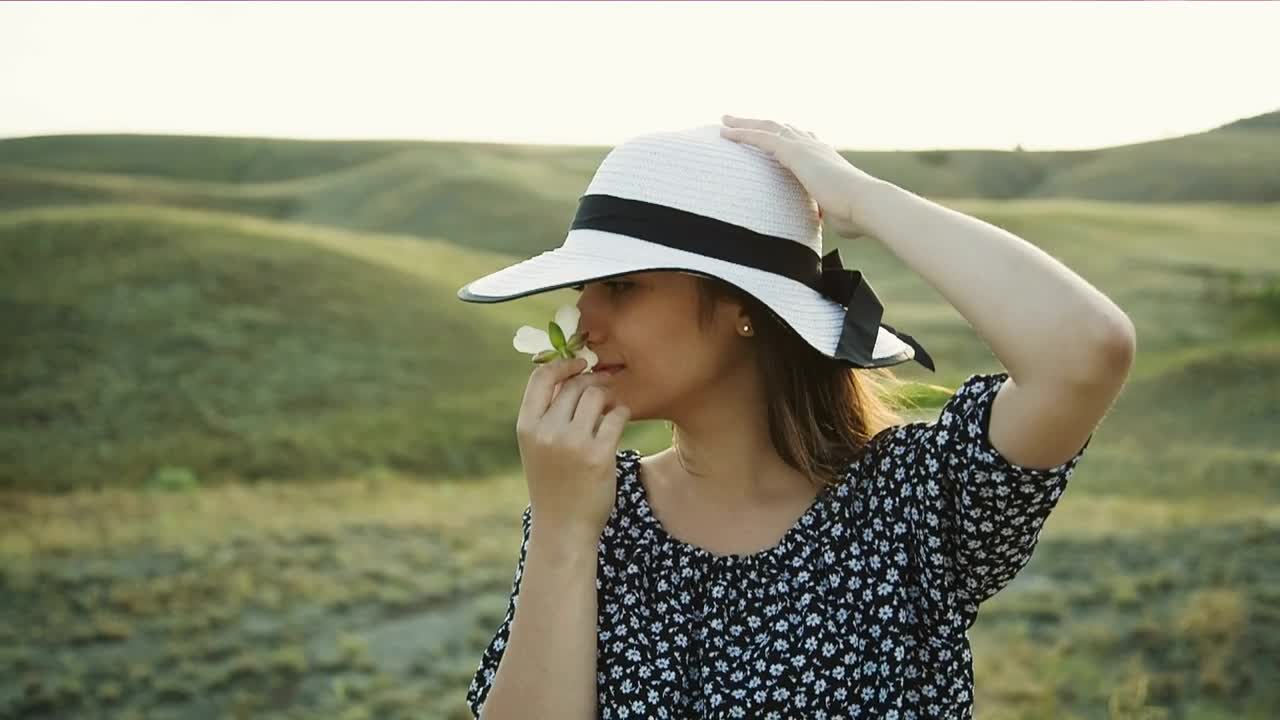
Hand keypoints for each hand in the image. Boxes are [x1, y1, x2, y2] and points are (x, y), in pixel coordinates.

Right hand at [515, 356, 631, 545]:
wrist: (563, 526)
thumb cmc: (552, 483)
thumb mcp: (536, 447)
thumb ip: (545, 414)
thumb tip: (566, 374)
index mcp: (527, 427)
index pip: (540, 377)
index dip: (562, 364)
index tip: (579, 363)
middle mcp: (547, 432)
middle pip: (574, 385)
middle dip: (592, 380)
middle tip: (605, 382)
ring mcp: (573, 443)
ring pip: (597, 396)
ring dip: (608, 397)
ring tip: (610, 407)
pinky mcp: (599, 455)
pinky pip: (616, 416)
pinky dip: (620, 415)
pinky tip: (619, 422)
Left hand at [719, 114, 884, 238]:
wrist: (865, 203)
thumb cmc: (856, 214)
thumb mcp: (838, 213)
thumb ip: (831, 214)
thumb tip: (833, 223)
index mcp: (826, 159)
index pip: (802, 142)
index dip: (787, 137)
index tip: (775, 136)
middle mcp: (815, 147)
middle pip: (782, 129)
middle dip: (761, 124)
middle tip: (740, 121)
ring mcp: (805, 147)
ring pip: (768, 128)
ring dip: (745, 124)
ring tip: (725, 121)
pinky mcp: (794, 152)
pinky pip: (761, 138)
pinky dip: (742, 134)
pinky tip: (724, 132)